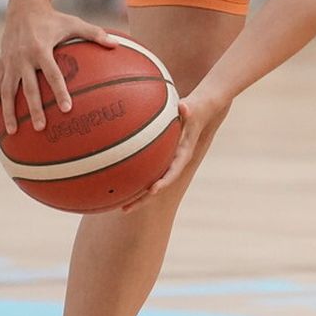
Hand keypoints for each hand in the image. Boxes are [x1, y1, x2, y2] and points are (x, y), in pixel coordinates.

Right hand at [0, 1, 121, 135]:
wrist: (23, 7)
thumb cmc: (53, 18)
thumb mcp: (74, 23)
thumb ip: (95, 34)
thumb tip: (116, 44)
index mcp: (41, 49)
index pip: (52, 74)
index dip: (60, 91)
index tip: (66, 109)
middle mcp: (23, 57)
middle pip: (28, 88)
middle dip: (34, 108)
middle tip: (41, 127)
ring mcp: (10, 62)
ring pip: (7, 90)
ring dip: (9, 112)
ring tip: (14, 132)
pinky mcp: (1, 63)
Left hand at [126, 85, 229, 205]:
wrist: (198, 114)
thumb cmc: (192, 110)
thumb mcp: (191, 108)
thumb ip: (187, 110)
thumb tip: (184, 106)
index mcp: (182, 155)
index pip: (173, 172)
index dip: (163, 182)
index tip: (152, 190)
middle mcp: (173, 164)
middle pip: (157, 186)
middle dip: (142, 199)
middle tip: (124, 209)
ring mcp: (165, 164)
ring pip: (150, 184)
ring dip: (135, 196)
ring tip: (118, 206)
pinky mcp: (158, 161)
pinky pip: (145, 173)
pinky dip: (133, 181)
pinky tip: (118, 185)